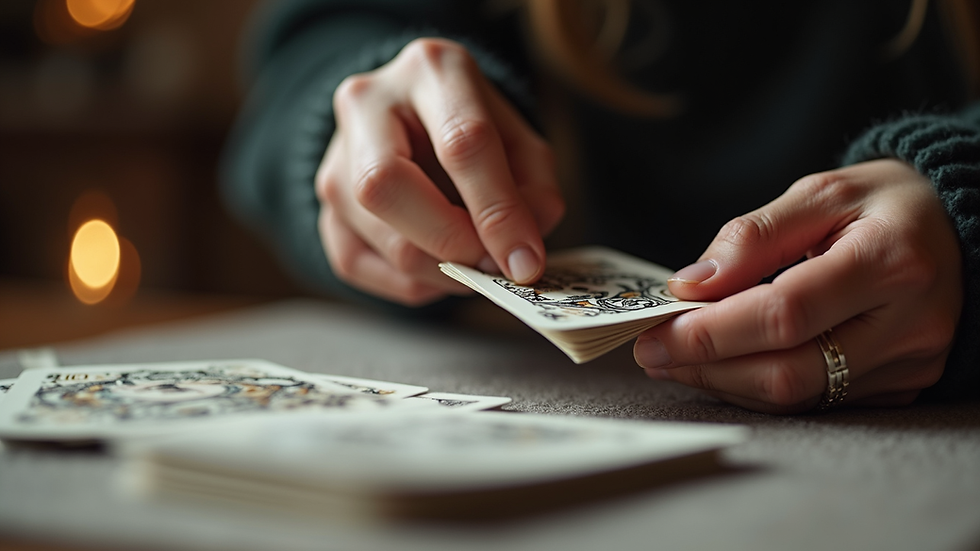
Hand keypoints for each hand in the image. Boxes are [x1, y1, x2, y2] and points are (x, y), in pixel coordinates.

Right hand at [315, 38, 564, 305]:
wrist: (419, 123)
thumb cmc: (478, 132)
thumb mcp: (524, 145)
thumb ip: (535, 193)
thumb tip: (520, 256)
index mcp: (431, 70)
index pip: (461, 142)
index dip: (497, 211)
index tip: (525, 262)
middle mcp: (367, 103)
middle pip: (385, 185)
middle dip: (449, 241)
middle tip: (490, 266)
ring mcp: (333, 158)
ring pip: (377, 236)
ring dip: (439, 272)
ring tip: (472, 265)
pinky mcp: (323, 208)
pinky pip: (358, 265)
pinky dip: (411, 283)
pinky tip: (438, 270)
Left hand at [634, 159, 962, 413]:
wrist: (964, 227)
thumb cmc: (887, 205)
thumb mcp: (823, 193)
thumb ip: (755, 235)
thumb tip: (692, 283)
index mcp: (889, 262)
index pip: (785, 314)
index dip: (712, 331)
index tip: (656, 331)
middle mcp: (907, 323)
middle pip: (789, 369)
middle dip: (707, 366)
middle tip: (652, 352)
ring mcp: (909, 362)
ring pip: (800, 396)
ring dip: (726, 382)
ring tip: (678, 359)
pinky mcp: (901, 384)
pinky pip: (818, 400)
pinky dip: (760, 387)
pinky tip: (726, 366)